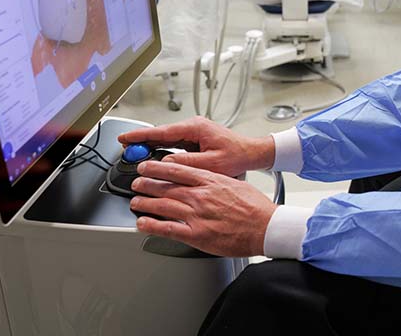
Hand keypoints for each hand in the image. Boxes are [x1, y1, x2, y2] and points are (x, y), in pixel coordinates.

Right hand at [117, 116, 274, 176]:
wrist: (251, 153)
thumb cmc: (237, 155)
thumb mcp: (211, 163)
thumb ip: (187, 163)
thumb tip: (165, 164)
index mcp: (195, 127)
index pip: (161, 131)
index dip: (140, 136)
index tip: (124, 138)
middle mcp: (193, 127)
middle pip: (160, 134)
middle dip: (142, 141)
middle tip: (124, 149)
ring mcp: (194, 133)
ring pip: (166, 139)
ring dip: (151, 146)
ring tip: (135, 155)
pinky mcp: (195, 140)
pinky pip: (174, 144)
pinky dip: (162, 150)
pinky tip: (153, 158)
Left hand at [130, 160, 276, 257]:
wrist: (265, 226)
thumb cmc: (254, 207)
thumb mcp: (234, 183)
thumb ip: (215, 181)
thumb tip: (204, 178)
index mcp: (209, 181)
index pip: (177, 170)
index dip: (158, 167)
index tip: (147, 166)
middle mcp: (200, 196)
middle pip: (165, 187)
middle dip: (146, 184)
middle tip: (136, 182)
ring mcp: (196, 215)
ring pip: (162, 206)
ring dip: (144, 203)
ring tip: (135, 202)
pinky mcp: (196, 234)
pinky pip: (167, 229)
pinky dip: (152, 225)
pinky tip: (142, 223)